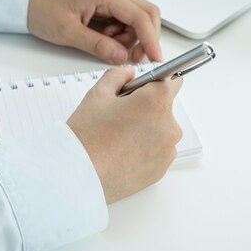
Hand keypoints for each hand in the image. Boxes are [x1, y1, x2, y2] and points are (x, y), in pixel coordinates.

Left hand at [27, 0, 162, 64]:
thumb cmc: (41, 8)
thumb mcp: (68, 32)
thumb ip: (97, 45)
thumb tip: (122, 57)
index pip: (140, 15)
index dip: (151, 38)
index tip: (156, 57)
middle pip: (146, 13)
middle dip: (146, 37)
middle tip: (135, 58)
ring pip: (136, 20)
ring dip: (129, 38)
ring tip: (105, 46)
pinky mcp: (104, 7)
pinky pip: (123, 22)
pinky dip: (119, 36)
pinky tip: (102, 40)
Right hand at [67, 67, 182, 203]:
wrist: (78, 175)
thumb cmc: (86, 135)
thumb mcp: (97, 94)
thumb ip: (118, 76)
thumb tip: (130, 74)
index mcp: (156, 102)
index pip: (172, 81)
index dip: (155, 82)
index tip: (145, 88)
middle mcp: (169, 127)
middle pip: (163, 109)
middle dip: (145, 109)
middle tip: (119, 117)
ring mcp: (167, 151)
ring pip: (160, 132)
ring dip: (145, 131)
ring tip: (118, 138)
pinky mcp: (161, 170)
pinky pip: (156, 153)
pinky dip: (144, 151)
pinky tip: (121, 153)